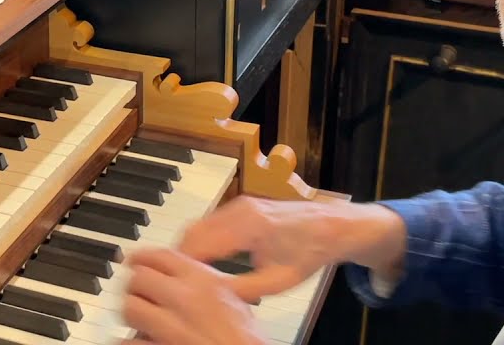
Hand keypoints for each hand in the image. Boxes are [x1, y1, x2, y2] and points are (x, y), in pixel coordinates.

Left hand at [121, 248, 266, 344]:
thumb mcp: (236, 301)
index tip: (134, 261)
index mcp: (204, 281)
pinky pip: (129, 342)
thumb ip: (208, 284)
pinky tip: (139, 342)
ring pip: (130, 307)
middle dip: (135, 287)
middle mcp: (185, 299)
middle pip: (138, 278)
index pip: (160, 255)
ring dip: (132, 313)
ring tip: (140, 319)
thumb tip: (185, 275)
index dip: (142, 257)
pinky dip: (129, 341)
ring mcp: (171, 327)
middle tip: (138, 295)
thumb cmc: (246, 341)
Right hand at [176, 196, 405, 301]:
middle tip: (173, 281)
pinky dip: (199, 239)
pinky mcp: (240, 205)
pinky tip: (200, 260)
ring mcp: (239, 204)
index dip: (184, 264)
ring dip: (188, 247)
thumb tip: (217, 298)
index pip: (202, 244)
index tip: (174, 282)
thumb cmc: (309, 251)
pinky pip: (209, 221)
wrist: (330, 226)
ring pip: (198, 224)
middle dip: (179, 257)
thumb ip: (247, 289)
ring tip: (183, 274)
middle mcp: (241, 209)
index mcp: (250, 226)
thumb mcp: (280, 279)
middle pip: (193, 231)